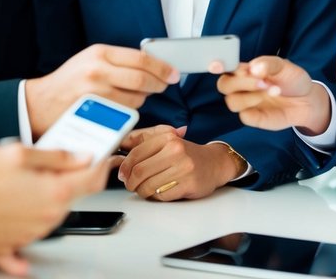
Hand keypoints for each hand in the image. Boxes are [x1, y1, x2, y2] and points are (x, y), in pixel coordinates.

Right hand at [0, 143, 111, 274]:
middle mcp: (49, 217)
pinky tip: (23, 222)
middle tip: (54, 161)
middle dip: (69, 178)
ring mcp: (33, 233)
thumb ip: (55, 155)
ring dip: (46, 197)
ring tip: (23, 180)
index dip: (102, 163)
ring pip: (52, 213)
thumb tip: (81, 156)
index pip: (93, 179)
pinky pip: (28, 242)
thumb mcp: (18, 153)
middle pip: (72, 196)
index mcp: (55, 192)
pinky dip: (30, 231)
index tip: (103, 155)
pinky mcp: (15, 244)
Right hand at [25, 43, 178, 135]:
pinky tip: (122, 109)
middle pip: (142, 79)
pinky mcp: (95, 113)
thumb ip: (118, 61)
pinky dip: (129, 113)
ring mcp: (96, 93)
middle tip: (164, 86)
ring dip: (142, 100)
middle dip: (159, 84)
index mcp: (100, 53)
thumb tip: (152, 64)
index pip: (141, 59)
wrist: (39, 103)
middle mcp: (98, 70)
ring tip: (132, 97)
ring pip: (136, 99)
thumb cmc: (68, 82)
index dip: (162, 67)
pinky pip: (124, 115)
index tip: (173, 73)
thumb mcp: (90, 60)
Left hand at [118, 125, 239, 200]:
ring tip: (145, 189)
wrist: (214, 163)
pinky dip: (155, 197)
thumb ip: (143, 142)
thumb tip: (120, 151)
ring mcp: (183, 168)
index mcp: (167, 137)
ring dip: (142, 192)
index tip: (123, 174)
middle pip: (139, 172)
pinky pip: (161, 196)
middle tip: (131, 185)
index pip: (136, 154)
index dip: (125, 168)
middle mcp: (176, 150)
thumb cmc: (187, 154)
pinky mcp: (189, 184)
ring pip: (148, 186)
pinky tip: (159, 192)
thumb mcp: (166, 140)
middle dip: (131, 183)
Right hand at [217, 56, 330, 133]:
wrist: (307, 100)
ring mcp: (247, 103)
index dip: (216, 66)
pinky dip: (255, 110)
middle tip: (263, 82)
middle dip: (241, 83)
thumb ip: (268, 64)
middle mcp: (242, 86)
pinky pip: (244, 117)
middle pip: (223, 85)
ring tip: (275, 91)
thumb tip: (253, 68)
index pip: (225, 67)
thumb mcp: (284, 66)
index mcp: (246, 70)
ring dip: (251, 96)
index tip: (216, 65)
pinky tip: (273, 103)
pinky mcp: (254, 118)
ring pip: (232, 102)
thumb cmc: (292, 79)